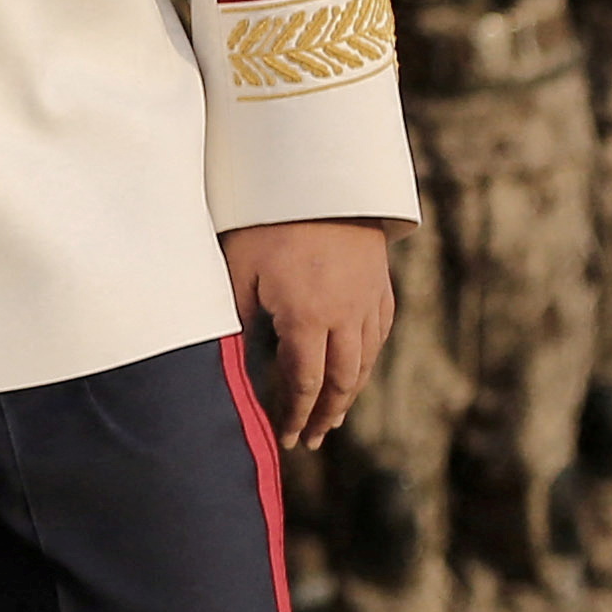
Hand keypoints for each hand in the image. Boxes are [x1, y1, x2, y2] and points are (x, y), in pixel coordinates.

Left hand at [219, 219, 394, 450]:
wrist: (318, 173)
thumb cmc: (268, 218)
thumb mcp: (240, 267)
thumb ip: (238, 318)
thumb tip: (231, 358)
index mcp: (307, 318)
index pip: (304, 383)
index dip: (294, 414)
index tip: (285, 436)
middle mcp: (345, 316)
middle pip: (341, 382)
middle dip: (324, 415)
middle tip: (309, 438)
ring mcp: (368, 300)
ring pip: (364, 361)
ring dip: (349, 393)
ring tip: (333, 415)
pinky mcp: (380, 283)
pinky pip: (379, 332)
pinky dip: (367, 357)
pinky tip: (357, 367)